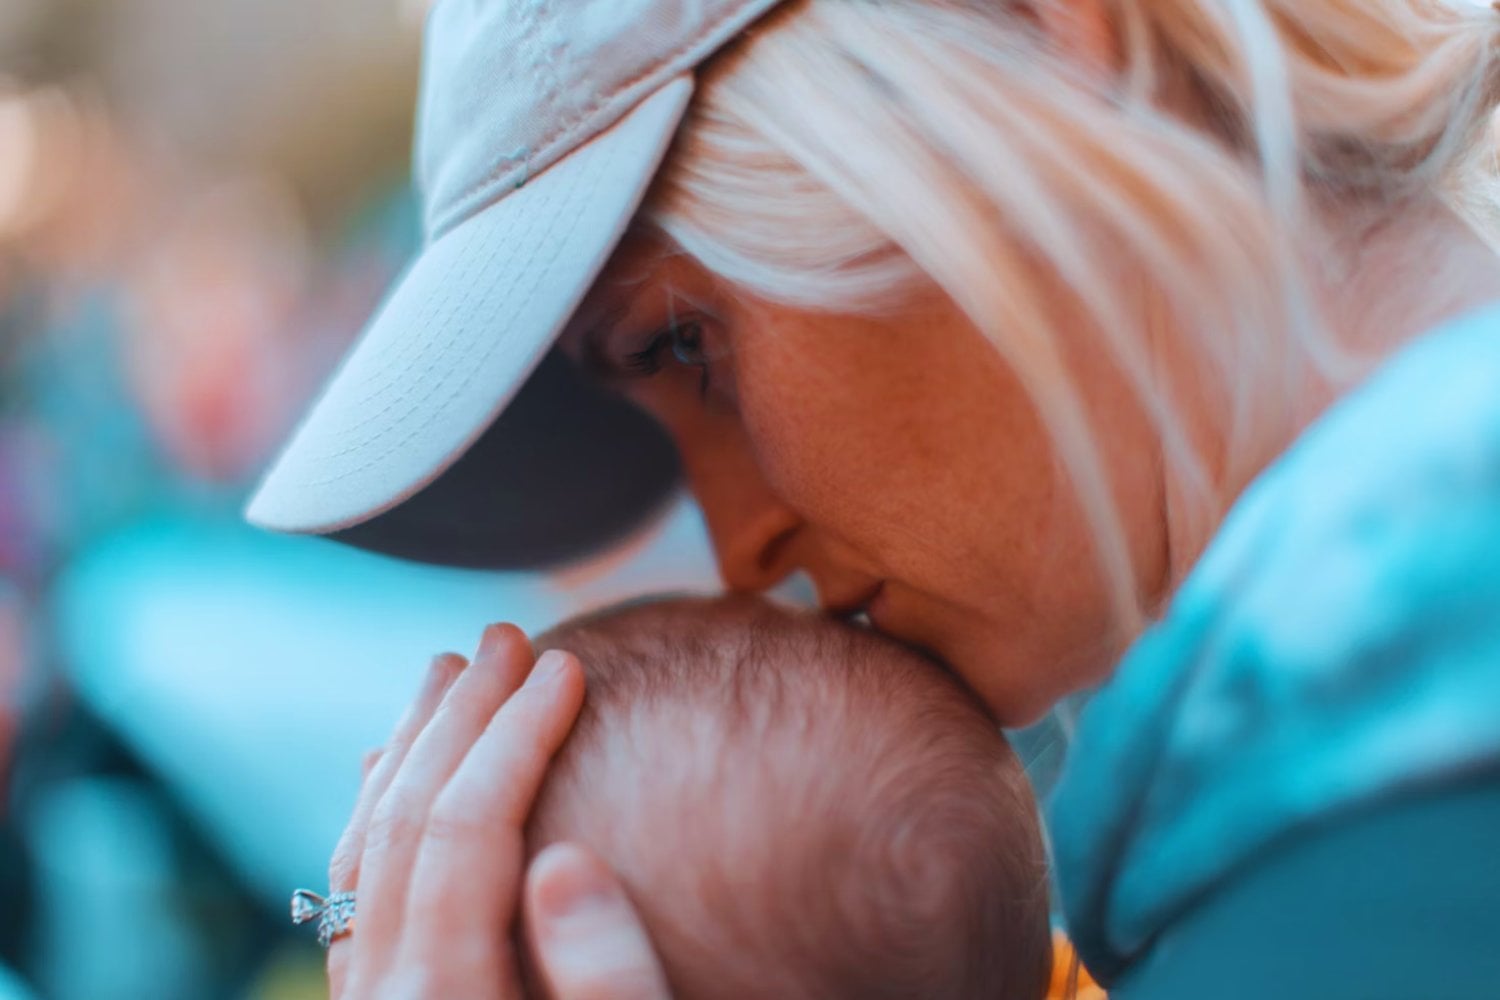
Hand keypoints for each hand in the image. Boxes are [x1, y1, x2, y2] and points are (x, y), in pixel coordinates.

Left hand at [323, 624, 673, 997]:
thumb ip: (602, 979)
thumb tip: (566, 864)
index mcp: (446, 998)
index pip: (469, 829)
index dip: (518, 735)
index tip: (565, 665)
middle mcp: (383, 995)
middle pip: (404, 822)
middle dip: (460, 715)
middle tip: (507, 637)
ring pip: (364, 845)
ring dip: (410, 747)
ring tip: (449, 671)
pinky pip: (350, 887)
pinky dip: (376, 807)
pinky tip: (392, 767)